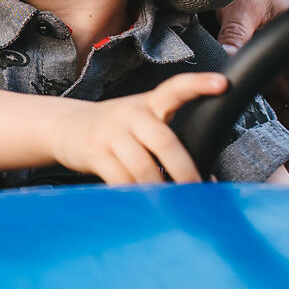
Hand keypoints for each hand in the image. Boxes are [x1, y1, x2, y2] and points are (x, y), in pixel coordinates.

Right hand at [47, 71, 228, 184]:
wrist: (66, 126)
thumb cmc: (115, 129)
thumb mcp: (139, 120)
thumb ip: (166, 139)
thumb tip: (203, 178)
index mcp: (148, 103)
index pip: (175, 88)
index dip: (199, 85)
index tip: (222, 84)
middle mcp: (130, 114)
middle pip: (165, 142)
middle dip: (185, 171)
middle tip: (198, 191)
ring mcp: (111, 134)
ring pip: (144, 168)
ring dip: (161, 190)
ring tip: (173, 204)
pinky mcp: (95, 153)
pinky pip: (121, 180)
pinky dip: (137, 195)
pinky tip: (145, 202)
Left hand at [217, 0, 288, 174]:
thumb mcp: (242, 7)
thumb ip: (237, 36)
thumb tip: (229, 65)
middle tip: (277, 174)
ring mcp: (283, 72)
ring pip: (287, 114)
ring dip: (277, 136)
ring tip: (258, 163)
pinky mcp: (265, 73)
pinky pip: (267, 104)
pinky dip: (260, 122)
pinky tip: (243, 139)